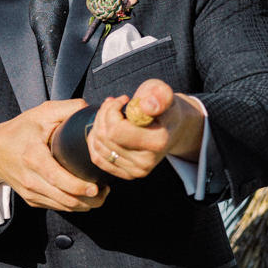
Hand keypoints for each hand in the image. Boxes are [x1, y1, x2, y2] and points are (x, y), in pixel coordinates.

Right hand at [0, 99, 108, 211]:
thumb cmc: (20, 130)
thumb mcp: (41, 113)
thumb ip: (68, 109)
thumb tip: (93, 111)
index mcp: (33, 157)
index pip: (58, 178)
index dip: (79, 186)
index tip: (96, 187)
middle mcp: (31, 179)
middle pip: (65, 198)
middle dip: (89, 199)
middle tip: (106, 191)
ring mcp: (30, 192)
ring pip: (63, 207)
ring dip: (85, 204)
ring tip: (100, 194)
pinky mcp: (32, 200)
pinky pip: (57, 207)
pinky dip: (73, 205)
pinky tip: (84, 196)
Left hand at [87, 79, 204, 180]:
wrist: (172, 127)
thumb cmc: (163, 107)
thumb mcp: (163, 93)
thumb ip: (159, 95)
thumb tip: (147, 106)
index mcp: (156, 141)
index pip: (114, 130)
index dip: (112, 110)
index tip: (123, 99)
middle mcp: (146, 161)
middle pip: (105, 138)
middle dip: (103, 115)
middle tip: (115, 103)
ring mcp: (137, 171)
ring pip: (98, 146)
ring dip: (98, 125)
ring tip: (111, 113)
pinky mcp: (128, 174)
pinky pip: (98, 159)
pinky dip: (95, 141)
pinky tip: (104, 128)